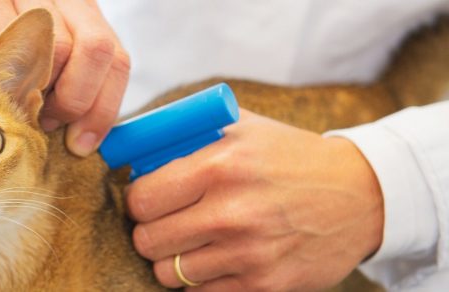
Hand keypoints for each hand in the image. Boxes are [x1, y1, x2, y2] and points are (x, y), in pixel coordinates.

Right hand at [0, 0, 129, 156]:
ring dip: (44, 92)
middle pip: (100, 52)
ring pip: (63, 47)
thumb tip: (77, 133)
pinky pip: (9, 37)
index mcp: (82, 14)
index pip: (117, 61)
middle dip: (79, 102)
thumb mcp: (25, 59)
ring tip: (19, 110)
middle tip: (49, 125)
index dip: (105, 107)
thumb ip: (55, 84)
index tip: (83, 143)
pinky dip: (6, 74)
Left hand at [126, 110, 383, 290]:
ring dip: (173, 259)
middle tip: (166, 222)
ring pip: (168, 273)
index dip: (138, 200)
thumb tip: (131, 147)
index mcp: (221, 166)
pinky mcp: (265, 286)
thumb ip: (185, 134)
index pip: (142, 199)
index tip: (148, 199)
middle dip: (150, 231)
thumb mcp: (241, 127)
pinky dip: (200, 280)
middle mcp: (233, 212)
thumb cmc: (289, 157)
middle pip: (148, 240)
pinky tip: (217, 258)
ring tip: (193, 241)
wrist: (360, 195)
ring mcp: (249, 254)